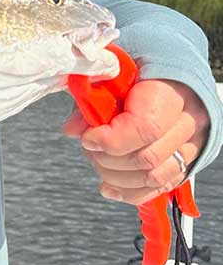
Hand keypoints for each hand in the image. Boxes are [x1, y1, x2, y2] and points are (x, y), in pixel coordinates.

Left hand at [63, 78, 210, 205]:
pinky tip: (108, 187)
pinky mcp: (185, 161)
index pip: (145, 128)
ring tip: (97, 162)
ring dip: (116, 177)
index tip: (87, 138)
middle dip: (108, 160)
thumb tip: (73, 130)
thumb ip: (92, 99)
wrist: (166, 76)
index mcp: (172, 92)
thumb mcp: (111, 75)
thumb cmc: (136, 72)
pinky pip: (160, 187)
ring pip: (155, 177)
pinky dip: (131, 192)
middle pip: (148, 158)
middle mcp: (189, 121)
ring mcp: (191, 145)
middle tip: (89, 148)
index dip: (110, 140)